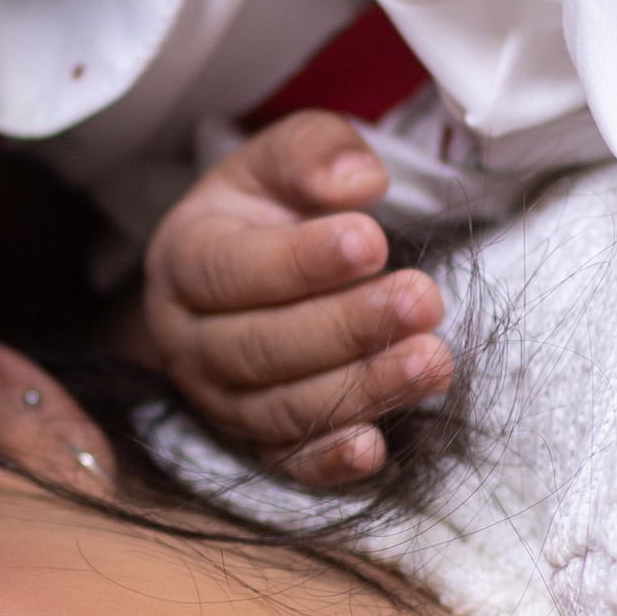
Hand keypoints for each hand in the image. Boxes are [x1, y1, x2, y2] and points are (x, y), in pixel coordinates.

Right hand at [141, 112, 450, 486]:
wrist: (247, 274)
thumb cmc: (269, 210)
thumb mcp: (281, 161)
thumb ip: (313, 152)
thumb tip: (358, 182)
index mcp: (184, 259)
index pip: (231, 269)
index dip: (300, 260)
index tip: (373, 240)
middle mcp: (188, 338)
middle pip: (259, 346)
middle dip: (347, 326)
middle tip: (423, 301)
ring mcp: (218, 399)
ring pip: (279, 408)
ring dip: (360, 389)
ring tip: (432, 361)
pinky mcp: (254, 444)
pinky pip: (286, 463)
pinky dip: (328, 462)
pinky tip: (375, 447)